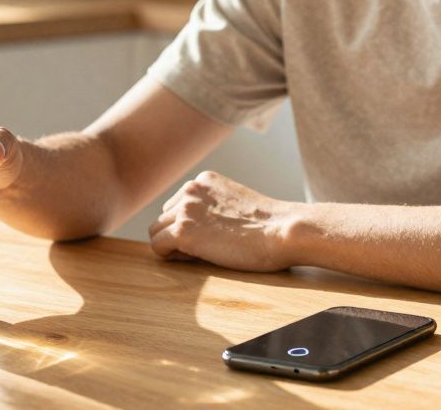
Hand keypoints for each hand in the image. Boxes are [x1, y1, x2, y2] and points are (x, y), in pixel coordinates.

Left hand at [149, 171, 300, 271]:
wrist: (283, 231)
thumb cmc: (269, 226)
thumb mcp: (236, 204)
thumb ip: (213, 207)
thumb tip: (194, 229)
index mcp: (204, 180)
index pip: (178, 204)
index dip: (189, 224)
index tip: (209, 237)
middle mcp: (191, 189)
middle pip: (165, 216)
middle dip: (178, 233)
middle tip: (204, 249)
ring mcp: (185, 209)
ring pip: (157, 231)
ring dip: (173, 245)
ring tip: (199, 255)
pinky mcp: (184, 231)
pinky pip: (158, 246)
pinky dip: (170, 256)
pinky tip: (193, 259)